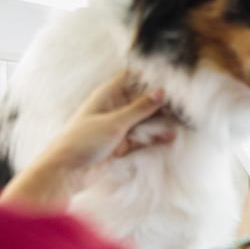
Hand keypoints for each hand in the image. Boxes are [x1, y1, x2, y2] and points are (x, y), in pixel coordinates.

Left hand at [0, 71, 174, 206]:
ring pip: (143, 120)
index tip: (170, 79)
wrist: (66, 171)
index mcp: (107, 96)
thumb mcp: (114, 122)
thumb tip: (160, 92)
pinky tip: (170, 137)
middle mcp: (112, 109)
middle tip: (183, 103)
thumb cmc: (82, 140)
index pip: (131, 79)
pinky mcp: (119, 146)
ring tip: (182, 120)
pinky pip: (141, 138)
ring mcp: (116, 128)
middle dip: (160, 101)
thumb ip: (139, 108)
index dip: (148, 77)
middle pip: (140, 100)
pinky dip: (154, 138)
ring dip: (159, 121)